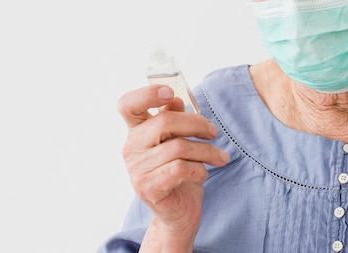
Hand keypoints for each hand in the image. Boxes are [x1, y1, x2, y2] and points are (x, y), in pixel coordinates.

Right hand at [117, 85, 229, 251]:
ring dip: (206, 151)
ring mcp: (136, 169)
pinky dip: (199, 169)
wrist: (177, 213)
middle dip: (197, 125)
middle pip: (164, 123)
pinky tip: (203, 173)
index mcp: (136, 132)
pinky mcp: (148, 187)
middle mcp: (131, 148)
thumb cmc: (179, 174)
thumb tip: (175, 98)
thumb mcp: (176, 143)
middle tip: (214, 132)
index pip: (127, 105)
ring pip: (178, 147)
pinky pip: (180, 168)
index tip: (170, 94)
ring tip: (220, 157)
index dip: (147, 94)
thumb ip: (172, 120)